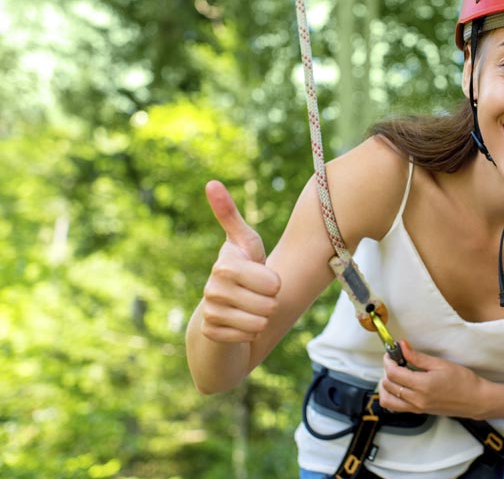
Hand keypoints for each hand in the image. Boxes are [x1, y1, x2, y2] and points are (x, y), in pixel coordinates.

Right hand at [200, 180, 280, 342]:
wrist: (223, 307)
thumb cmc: (243, 270)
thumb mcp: (245, 244)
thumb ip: (231, 215)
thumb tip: (211, 182)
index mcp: (225, 263)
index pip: (272, 282)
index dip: (274, 284)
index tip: (263, 278)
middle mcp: (212, 286)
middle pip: (268, 304)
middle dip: (270, 303)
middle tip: (257, 296)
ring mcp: (210, 311)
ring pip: (259, 323)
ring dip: (261, 320)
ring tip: (250, 310)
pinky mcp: (210, 332)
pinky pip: (247, 338)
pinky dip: (249, 334)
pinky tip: (240, 326)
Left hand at [378, 341, 488, 418]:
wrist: (476, 400)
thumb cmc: (463, 381)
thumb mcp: (440, 364)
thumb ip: (418, 357)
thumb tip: (402, 346)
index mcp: (422, 385)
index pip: (394, 373)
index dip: (388, 361)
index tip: (391, 353)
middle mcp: (417, 399)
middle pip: (388, 385)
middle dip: (387, 370)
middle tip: (394, 360)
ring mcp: (417, 408)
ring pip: (387, 399)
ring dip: (386, 385)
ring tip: (395, 374)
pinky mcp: (419, 412)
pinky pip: (396, 407)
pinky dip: (391, 396)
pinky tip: (399, 386)